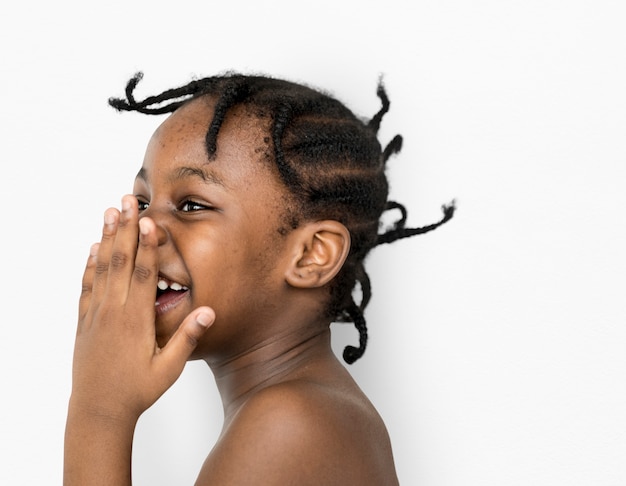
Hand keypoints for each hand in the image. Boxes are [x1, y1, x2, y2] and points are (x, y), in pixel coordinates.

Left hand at [70, 195, 214, 421]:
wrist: (97, 411)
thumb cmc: (137, 391)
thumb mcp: (169, 369)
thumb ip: (188, 338)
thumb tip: (209, 311)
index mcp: (135, 320)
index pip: (142, 274)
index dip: (147, 246)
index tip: (149, 220)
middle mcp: (113, 312)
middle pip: (120, 262)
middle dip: (124, 228)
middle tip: (127, 200)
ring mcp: (96, 315)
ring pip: (101, 269)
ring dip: (106, 238)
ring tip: (109, 212)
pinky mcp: (85, 322)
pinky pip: (86, 287)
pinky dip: (89, 265)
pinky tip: (92, 249)